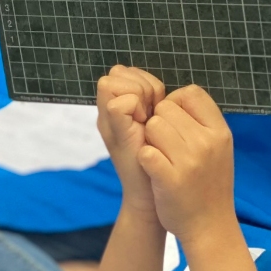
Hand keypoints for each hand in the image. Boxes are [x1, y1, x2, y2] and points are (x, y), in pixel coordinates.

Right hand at [97, 66, 164, 218]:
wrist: (155, 199)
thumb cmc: (162, 166)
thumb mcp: (157, 130)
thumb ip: (153, 107)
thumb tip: (159, 89)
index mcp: (120, 110)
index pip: (122, 71)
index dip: (143, 80)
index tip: (158, 103)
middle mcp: (108, 114)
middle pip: (115, 73)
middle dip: (141, 84)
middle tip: (154, 110)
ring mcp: (109, 123)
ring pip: (111, 82)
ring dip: (138, 93)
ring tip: (150, 117)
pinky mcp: (115, 134)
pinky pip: (118, 104)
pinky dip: (135, 107)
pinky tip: (145, 125)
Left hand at [139, 86, 236, 240]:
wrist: (210, 227)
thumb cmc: (209, 185)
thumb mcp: (219, 149)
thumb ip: (201, 123)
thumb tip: (177, 98)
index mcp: (220, 131)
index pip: (191, 93)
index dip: (175, 103)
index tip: (175, 123)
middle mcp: (207, 142)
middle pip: (165, 108)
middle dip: (159, 123)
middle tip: (167, 147)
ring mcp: (189, 160)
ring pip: (152, 126)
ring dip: (150, 140)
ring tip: (162, 158)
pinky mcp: (169, 178)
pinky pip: (146, 151)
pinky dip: (145, 159)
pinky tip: (154, 170)